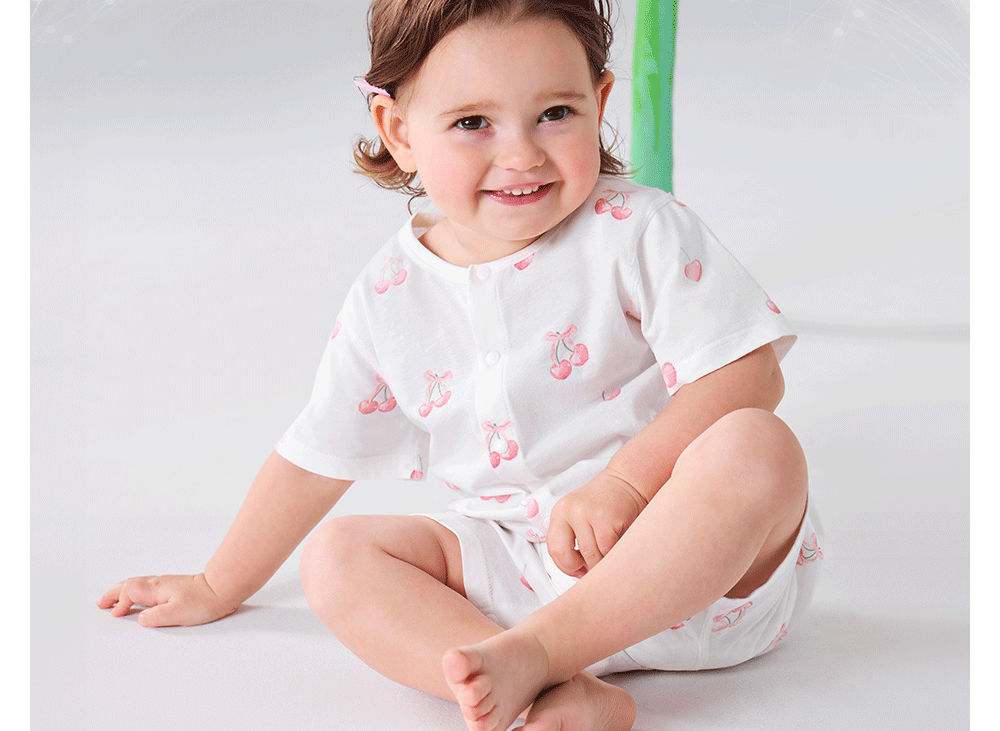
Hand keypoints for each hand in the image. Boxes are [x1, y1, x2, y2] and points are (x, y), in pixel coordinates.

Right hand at [97, 573, 238, 626]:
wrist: (222, 589)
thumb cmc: (203, 601)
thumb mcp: (177, 614)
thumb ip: (156, 617)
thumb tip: (140, 620)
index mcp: (156, 589)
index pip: (129, 593)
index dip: (119, 604)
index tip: (114, 615)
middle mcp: (159, 583)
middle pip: (129, 585)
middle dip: (113, 593)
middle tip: (101, 602)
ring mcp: (166, 584)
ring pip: (138, 584)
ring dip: (123, 591)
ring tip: (113, 599)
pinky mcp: (174, 587)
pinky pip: (147, 586)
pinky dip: (135, 591)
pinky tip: (139, 597)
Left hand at [546, 469, 647, 577]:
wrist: (627, 482)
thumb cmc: (605, 503)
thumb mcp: (579, 514)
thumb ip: (571, 537)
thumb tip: (574, 570)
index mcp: (560, 512)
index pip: (553, 549)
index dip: (566, 566)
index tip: (577, 570)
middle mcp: (569, 511)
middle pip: (566, 556)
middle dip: (580, 568)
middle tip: (591, 567)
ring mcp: (586, 513)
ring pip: (589, 556)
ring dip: (600, 563)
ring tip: (607, 554)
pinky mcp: (605, 518)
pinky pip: (606, 550)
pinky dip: (613, 555)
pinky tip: (617, 546)